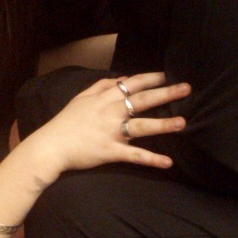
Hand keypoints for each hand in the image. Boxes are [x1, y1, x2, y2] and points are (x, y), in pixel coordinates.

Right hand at [33, 72, 187, 173]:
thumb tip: (121, 79)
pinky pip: (134, 155)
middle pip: (142, 100)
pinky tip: (168, 162)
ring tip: (183, 123)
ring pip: (141, 126)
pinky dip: (150, 159)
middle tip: (186, 88)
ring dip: (163, 125)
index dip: (150, 78)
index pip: (131, 84)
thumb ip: (101, 86)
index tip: (168, 74)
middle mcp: (110, 112)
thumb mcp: (81, 98)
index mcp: (103, 98)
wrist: (50, 145)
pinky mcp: (110, 151)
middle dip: (166, 93)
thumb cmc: (64, 122)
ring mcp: (111, 132)